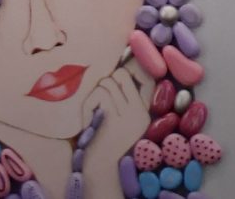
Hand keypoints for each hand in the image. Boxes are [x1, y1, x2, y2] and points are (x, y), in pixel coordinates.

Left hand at [78, 60, 157, 198]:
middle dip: (107, 81)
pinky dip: (88, 104)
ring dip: (95, 94)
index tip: (122, 63)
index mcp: (144, 114)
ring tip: (92, 111)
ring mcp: (128, 115)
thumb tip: (115, 75)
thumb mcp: (121, 126)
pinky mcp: (114, 118)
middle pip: (123, 75)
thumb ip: (123, 104)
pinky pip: (99, 94)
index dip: (134, 67)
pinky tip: (87, 120)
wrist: (98, 170)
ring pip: (108, 82)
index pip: (147, 79)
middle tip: (99, 98)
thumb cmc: (104, 146)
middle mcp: (140, 112)